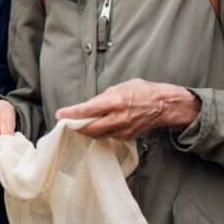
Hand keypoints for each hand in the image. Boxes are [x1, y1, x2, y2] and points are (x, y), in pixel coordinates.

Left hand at [55, 79, 200, 140]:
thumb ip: (103, 97)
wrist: (163, 105)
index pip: (87, 110)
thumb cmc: (142, 91)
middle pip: (90, 128)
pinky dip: (100, 132)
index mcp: (115, 102)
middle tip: (66, 123)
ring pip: (98, 135)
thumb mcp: (120, 87)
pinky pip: (108, 136)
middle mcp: (118, 118)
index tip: (60, 114)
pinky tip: (96, 127)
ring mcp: (123, 130)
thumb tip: (89, 105)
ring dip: (86, 131)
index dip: (72, 113)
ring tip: (78, 125)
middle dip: (75, 127)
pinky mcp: (127, 137)